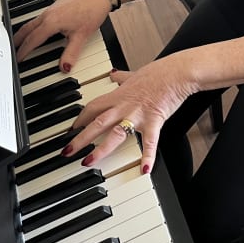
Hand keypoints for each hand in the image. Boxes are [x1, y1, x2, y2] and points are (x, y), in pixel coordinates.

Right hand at [13, 0, 109, 70]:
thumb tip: (64, 67)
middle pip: (27, 29)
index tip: (18, 59)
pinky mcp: (56, 6)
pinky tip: (37, 30)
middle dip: (18, 41)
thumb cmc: (92, 12)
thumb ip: (71, 53)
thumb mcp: (81, 36)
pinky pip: (39, 17)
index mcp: (52, 22)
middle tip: (11, 51)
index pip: (33, 40)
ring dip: (24, 32)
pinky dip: (33, 26)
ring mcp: (52, 8)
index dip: (24, 51)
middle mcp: (48, 14)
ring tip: (19, 41)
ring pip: (32, 22)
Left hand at [61, 54, 195, 173]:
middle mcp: (124, 106)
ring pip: (114, 133)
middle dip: (80, 138)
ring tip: (88, 162)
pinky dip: (147, 156)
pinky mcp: (153, 120)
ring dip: (100, 149)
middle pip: (97, 122)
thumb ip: (122, 77)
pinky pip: (149, 141)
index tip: (71, 129)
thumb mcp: (135, 73)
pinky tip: (144, 169)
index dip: (79, 118)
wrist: (176, 72)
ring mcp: (138, 115)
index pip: (93, 107)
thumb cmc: (158, 72)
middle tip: (66, 152)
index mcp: (119, 95)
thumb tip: (114, 74)